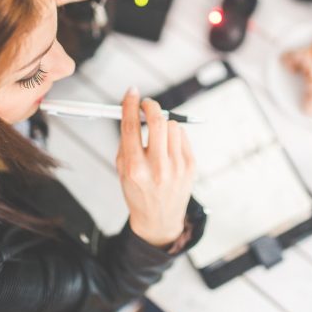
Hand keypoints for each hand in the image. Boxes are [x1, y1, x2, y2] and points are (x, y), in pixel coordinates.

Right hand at [116, 87, 195, 246]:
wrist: (159, 219)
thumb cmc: (138, 191)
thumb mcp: (122, 170)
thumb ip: (126, 140)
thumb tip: (132, 110)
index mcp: (134, 168)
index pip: (131, 127)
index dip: (130, 104)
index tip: (131, 92)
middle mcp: (157, 167)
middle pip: (157, 121)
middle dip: (151, 106)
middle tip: (146, 105)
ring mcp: (176, 167)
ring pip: (172, 125)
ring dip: (163, 124)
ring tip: (158, 135)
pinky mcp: (190, 166)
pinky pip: (182, 136)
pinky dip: (174, 135)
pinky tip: (168, 147)